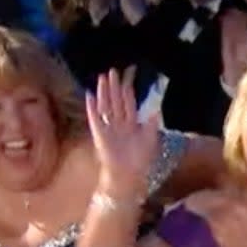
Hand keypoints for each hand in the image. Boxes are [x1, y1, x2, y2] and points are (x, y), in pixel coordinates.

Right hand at [87, 67, 158, 196]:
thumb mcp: (151, 139)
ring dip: (104, 92)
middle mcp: (119, 123)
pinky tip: (90, 96)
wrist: (129, 175)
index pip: (129, 103)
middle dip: (114, 86)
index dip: (128, 90)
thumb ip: (152, 123)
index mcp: (131, 124)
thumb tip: (157, 108)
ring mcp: (108, 128)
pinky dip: (92, 108)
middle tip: (112, 71)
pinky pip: (95, 119)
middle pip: (116, 101)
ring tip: (102, 78)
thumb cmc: (141, 160)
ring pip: (106, 106)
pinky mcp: (100, 134)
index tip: (126, 77)